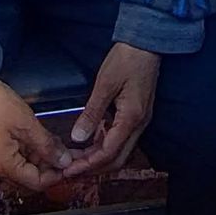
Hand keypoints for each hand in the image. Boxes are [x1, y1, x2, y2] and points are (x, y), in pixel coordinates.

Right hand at [0, 79, 74, 191]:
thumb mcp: (28, 125)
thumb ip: (47, 146)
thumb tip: (64, 161)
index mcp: (4, 166)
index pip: (37, 183)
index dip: (57, 175)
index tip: (71, 163)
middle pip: (29, 178)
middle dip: (50, 166)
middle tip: (67, 153)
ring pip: (22, 168)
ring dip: (40, 159)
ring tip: (57, 143)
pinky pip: (13, 159)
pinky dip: (28, 152)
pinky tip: (40, 140)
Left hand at [62, 43, 160, 178]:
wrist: (146, 44)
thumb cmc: (126, 59)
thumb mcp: (105, 84)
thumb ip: (92, 112)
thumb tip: (78, 138)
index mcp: (131, 118)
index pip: (109, 153)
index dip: (88, 165)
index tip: (69, 171)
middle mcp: (139, 125)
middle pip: (117, 159)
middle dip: (93, 168)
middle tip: (70, 170)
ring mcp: (139, 121)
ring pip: (119, 151)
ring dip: (98, 158)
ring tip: (76, 159)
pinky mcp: (136, 115)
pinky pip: (120, 138)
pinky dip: (104, 145)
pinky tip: (89, 142)